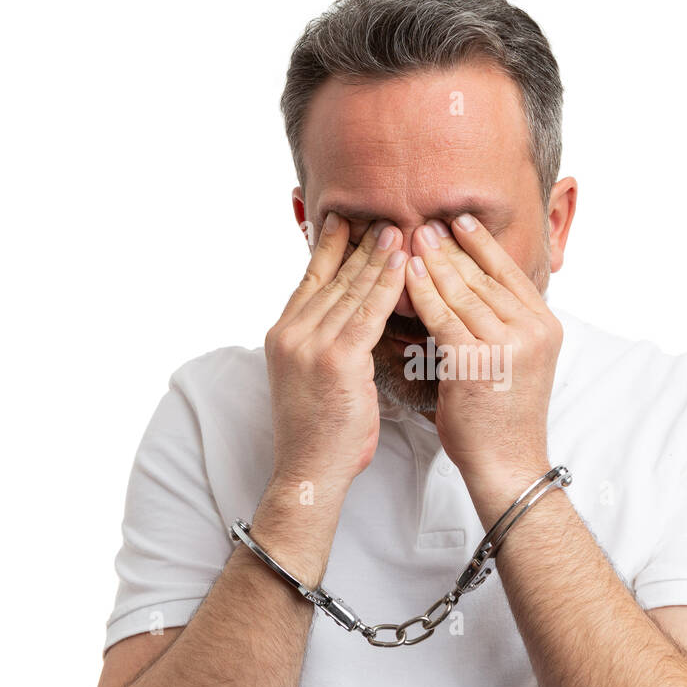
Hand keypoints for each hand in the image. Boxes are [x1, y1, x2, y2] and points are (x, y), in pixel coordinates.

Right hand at [264, 213, 405, 499]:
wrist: (308, 469)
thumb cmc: (318, 432)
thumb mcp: (310, 378)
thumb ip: (323, 344)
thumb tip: (346, 323)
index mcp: (283, 334)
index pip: (310, 279)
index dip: (330, 248)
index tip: (346, 220)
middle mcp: (291, 333)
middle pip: (332, 278)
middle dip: (360, 245)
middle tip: (383, 217)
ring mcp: (310, 345)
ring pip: (350, 290)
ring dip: (378, 258)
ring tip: (398, 230)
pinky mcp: (335, 360)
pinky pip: (367, 314)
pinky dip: (387, 286)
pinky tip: (402, 266)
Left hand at [403, 213, 562, 510]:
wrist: (508, 464)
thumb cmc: (504, 419)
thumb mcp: (518, 362)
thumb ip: (504, 325)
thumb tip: (472, 288)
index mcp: (545, 326)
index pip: (509, 273)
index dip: (482, 244)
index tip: (460, 221)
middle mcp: (531, 330)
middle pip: (484, 277)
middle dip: (451, 249)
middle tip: (425, 223)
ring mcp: (507, 345)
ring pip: (462, 292)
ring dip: (433, 263)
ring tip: (412, 239)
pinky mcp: (477, 361)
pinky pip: (442, 317)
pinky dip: (421, 292)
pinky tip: (404, 274)